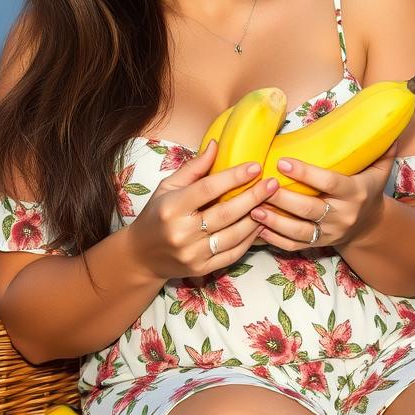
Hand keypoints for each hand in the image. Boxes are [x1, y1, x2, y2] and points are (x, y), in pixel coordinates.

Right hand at [126, 139, 281, 281]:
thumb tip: (216, 145)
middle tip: (272, 183)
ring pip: (233, 235)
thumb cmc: (157, 215)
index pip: (207, 189)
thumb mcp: (167, 187)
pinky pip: (233, 254)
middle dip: (253, 197)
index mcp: (172, 207)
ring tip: (271, 203)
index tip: (255, 166)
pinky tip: (260, 225)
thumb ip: (193, 168)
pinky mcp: (202, 269)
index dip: (233, 177)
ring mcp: (193, 253)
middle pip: (225, 213)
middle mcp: (182, 232)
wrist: (142, 255)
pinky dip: (249, 240)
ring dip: (256, 218)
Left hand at [250, 140, 398, 250]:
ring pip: (299, 231)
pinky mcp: (318, 245)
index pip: (329, 182)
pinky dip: (275, 239)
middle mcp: (343, 215)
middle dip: (283, 199)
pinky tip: (257, 228)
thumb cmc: (369, 190)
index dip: (306, 173)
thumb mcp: (380, 170)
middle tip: (260, 185)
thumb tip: (388, 122)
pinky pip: (294, 246)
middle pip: (309, 209)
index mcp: (356, 193)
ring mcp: (329, 233)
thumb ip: (381, 148)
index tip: (282, 161)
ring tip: (253, 208)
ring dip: (274, 221)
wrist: (371, 226)